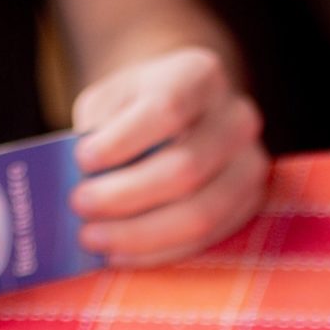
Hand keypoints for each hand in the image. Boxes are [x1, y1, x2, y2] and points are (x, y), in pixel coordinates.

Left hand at [71, 48, 268, 266]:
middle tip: (79, 205)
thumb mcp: (112, 100)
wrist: (185, 114)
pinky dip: (158, 253)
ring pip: (200, 213)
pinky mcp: (248, 205)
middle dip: (126, 195)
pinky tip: (120, 253)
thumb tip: (80, 184)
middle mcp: (237, 118)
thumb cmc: (136, 109)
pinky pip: (205, 240)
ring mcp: (250, 165)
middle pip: (185, 168)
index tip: (82, 160)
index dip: (124, 141)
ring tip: (92, 238)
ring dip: (140, 234)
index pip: (167, 109)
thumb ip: (99, 131)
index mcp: (201, 76)